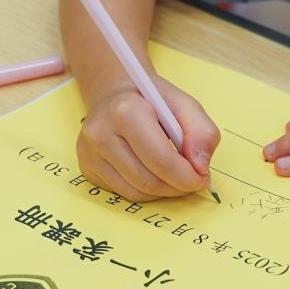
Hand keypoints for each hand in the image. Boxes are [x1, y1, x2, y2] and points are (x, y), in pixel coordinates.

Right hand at [75, 77, 219, 200]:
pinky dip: (145, 191)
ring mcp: (89, 152)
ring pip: (136, 192)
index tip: (202, 179)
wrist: (116, 95)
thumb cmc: (152, 101)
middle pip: (148, 180)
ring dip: (163, 192)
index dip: (186, 176)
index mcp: (125, 111)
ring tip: (175, 177)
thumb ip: (202, 133)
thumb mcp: (185, 105)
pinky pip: (123, 193)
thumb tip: (201, 167)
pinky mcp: (87, 167)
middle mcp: (100, 132)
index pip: (160, 159)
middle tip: (193, 182)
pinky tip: (153, 174)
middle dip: (177, 187)